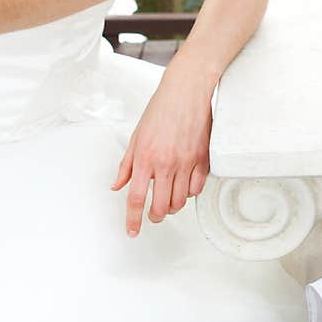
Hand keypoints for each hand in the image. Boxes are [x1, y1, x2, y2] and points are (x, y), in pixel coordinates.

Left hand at [112, 73, 212, 235]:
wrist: (188, 90)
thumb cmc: (161, 108)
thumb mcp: (137, 136)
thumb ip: (127, 165)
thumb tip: (117, 186)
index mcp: (145, 157)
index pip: (137, 198)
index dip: (133, 220)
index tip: (131, 231)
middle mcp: (166, 163)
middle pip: (161, 207)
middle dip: (155, 217)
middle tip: (152, 216)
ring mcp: (187, 163)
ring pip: (180, 202)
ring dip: (172, 207)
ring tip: (168, 202)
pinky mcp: (203, 159)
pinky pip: (197, 189)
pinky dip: (189, 193)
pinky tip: (184, 187)